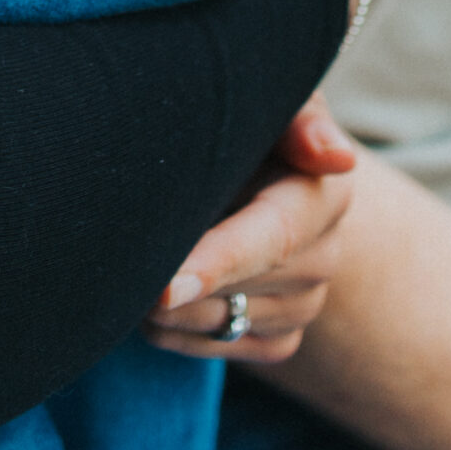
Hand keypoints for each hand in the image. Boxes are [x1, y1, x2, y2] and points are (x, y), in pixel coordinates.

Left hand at [146, 96, 357, 365]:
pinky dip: (174, 331)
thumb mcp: (276, 100)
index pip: (270, 240)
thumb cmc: (253, 117)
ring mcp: (304, 304)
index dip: (217, 263)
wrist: (255, 161)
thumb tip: (336, 157)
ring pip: (219, 325)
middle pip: (236, 289)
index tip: (165, 287)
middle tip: (115, 263)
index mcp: (324, 195)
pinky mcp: (278, 337)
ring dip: (166, 307)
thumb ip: (303, 118)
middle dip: (171, 283)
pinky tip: (153, 295)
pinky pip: (217, 349)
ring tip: (132, 262)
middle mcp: (324, 257)